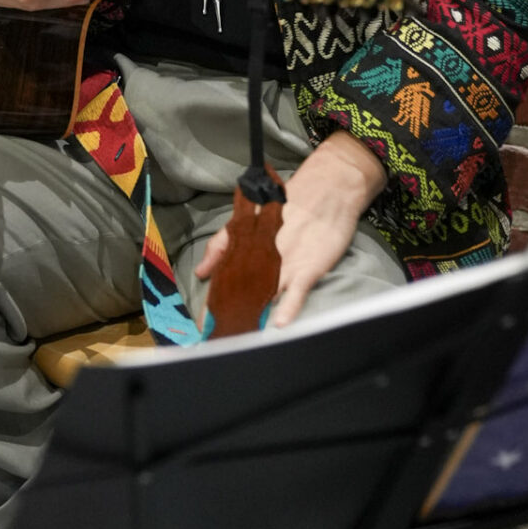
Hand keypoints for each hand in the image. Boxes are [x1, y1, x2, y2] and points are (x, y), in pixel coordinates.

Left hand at [195, 131, 386, 328]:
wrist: (326, 188)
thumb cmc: (288, 206)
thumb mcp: (250, 222)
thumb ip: (223, 246)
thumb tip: (201, 273)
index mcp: (246, 248)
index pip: (223, 280)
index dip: (213, 305)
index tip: (203, 327)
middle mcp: (263, 259)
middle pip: (243, 293)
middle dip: (231, 317)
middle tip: (219, 340)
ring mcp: (286, 264)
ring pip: (267, 295)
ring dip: (255, 316)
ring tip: (241, 339)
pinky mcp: (309, 267)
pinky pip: (298, 291)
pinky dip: (289, 306)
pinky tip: (279, 323)